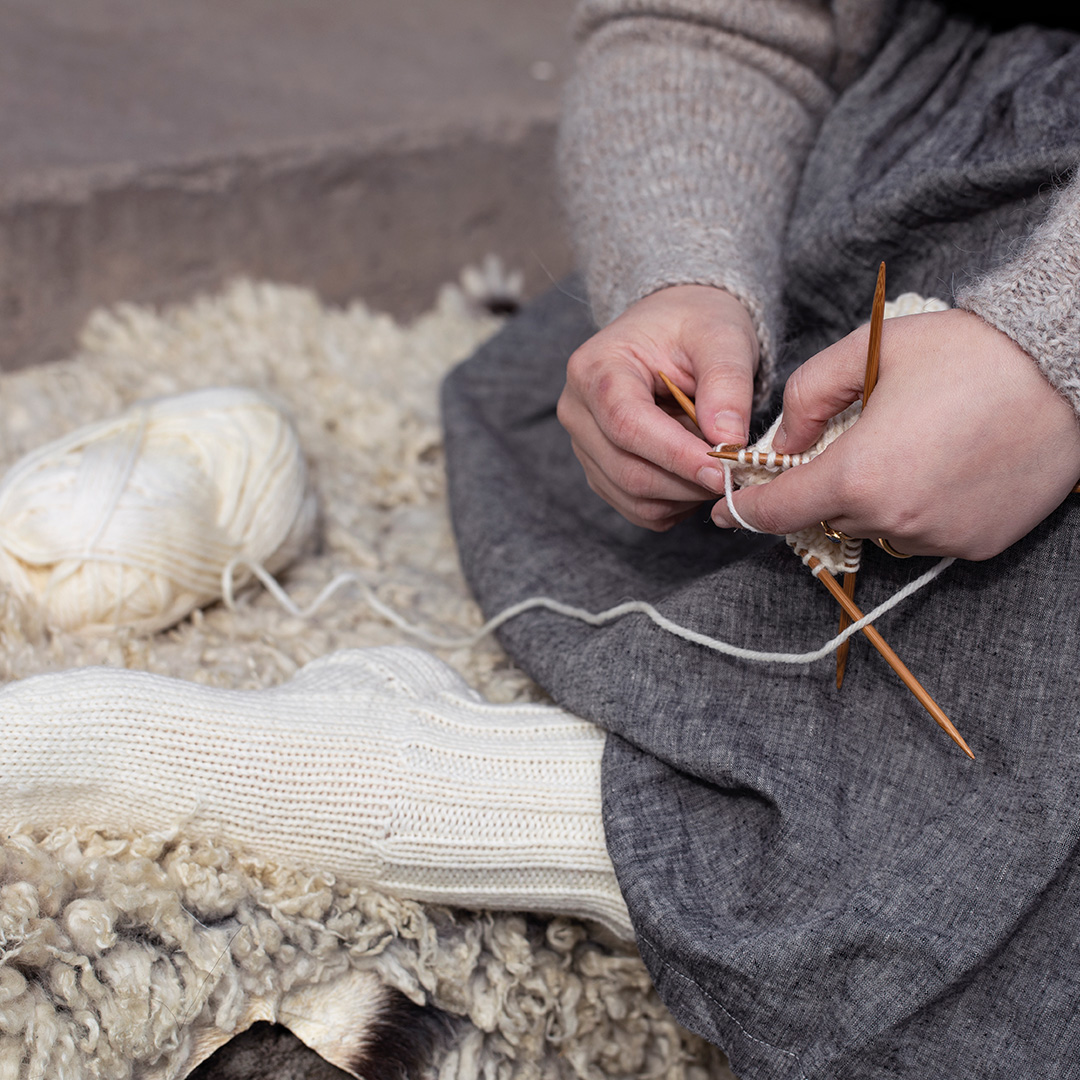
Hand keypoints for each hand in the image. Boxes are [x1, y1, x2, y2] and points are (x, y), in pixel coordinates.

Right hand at [557, 285, 758, 529]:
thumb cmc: (694, 326)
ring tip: (715, 463)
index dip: (675, 454)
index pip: (626, 424)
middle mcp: (577, 411)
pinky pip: (638, 509)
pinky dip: (675, 504)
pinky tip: (696, 474)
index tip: (722, 468)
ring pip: (633, 497)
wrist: (674, 330)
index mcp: (594, 368)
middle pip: (626, 470)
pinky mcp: (600, 472)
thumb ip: (726, 383)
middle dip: (687, 480)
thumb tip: (727, 440)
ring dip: (684, 495)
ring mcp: (584, 447)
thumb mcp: (720, 337)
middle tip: (735, 471)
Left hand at [711, 308, 1079, 559]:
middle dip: (826, 484)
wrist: (1071, 373)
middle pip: (828, 515)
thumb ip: (807, 396)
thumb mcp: (871, 352)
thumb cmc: (971, 353)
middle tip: (857, 440)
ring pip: (877, 526)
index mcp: (858, 475)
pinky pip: (925, 534)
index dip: (744, 511)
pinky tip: (947, 464)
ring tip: (914, 443)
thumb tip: (780, 442)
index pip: (777, 511)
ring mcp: (938, 539)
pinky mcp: (977, 547)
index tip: (725, 511)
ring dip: (876, 497)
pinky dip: (920, 507)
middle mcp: (894, 520)